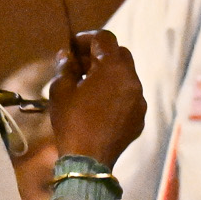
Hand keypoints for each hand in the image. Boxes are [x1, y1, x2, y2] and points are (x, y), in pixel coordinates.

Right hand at [49, 29, 144, 167]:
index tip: (73, 46)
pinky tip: (99, 105)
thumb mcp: (60, 90)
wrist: (88, 161)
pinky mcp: (140, 118)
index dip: (87, 38)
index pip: (105, 39)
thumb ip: (65, 67)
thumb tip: (66, 56)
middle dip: (100, 55)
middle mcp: (132, 80)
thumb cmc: (72, 122)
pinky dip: (116, 93)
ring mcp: (139, 100)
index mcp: (113, 69)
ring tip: (88, 86)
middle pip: (120, 54)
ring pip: (126, 76)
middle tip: (80, 64)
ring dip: (109, 75)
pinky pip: (129, 96)